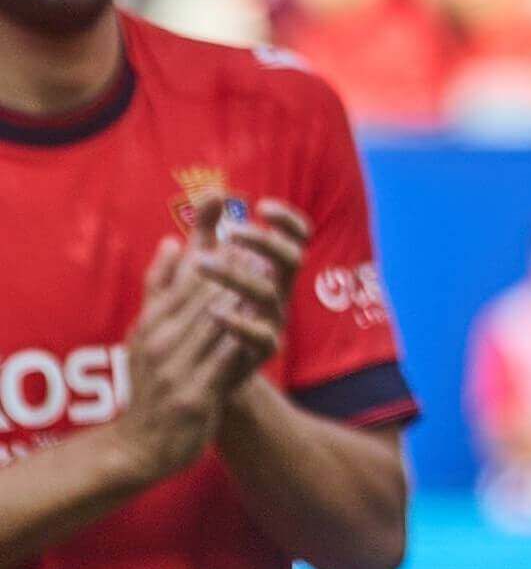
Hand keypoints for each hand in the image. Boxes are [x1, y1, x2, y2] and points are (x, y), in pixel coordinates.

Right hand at [113, 239, 262, 481]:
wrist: (140, 446)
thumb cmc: (149, 383)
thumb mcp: (145, 332)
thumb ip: (160, 285)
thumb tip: (171, 239)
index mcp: (150, 324)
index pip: (187, 281)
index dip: (218, 257)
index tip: (246, 237)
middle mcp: (160, 343)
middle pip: (204, 296)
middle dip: (237, 271)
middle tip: (268, 249)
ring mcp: (176, 369)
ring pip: (218, 321)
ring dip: (246, 297)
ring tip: (274, 277)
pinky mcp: (195, 395)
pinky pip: (226, 358)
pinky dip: (246, 337)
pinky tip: (267, 323)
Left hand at [186, 198, 311, 394]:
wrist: (197, 376)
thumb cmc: (200, 316)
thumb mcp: (196, 271)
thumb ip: (204, 233)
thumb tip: (211, 192)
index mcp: (270, 270)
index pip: (296, 238)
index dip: (287, 220)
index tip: (261, 206)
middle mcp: (278, 292)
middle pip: (292, 258)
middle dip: (265, 241)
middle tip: (230, 230)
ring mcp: (273, 321)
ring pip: (269, 292)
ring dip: (237, 273)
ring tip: (201, 263)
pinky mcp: (261, 352)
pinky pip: (261, 335)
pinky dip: (241, 322)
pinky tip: (214, 312)